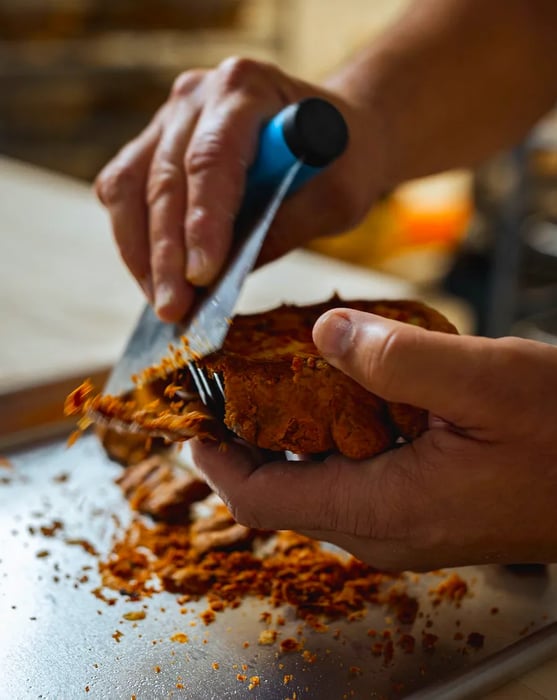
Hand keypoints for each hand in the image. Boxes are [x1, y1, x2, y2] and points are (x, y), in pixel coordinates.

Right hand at [95, 58, 384, 321]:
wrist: (335, 133)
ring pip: (128, 186)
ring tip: (163, 303)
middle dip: (166, 254)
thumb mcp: (336, 198)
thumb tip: (220, 278)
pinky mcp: (155, 145)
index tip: (202, 276)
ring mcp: (169, 118)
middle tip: (174, 310)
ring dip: (140, 253)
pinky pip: (122, 191)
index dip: (202, 221)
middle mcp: (198, 95)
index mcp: (248, 88)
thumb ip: (284, 228)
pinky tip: (154, 276)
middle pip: (164, 178)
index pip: (212, 160)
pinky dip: (133, 239)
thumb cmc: (344, 161)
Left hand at [191, 308, 556, 570]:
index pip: (263, 498)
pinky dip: (330, 433)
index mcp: (384, 511)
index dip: (215, 459)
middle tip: (232, 377)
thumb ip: (396, 359)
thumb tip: (323, 335)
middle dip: (248, 435)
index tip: (191, 417)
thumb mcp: (484, 382)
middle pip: (281, 489)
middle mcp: (381, 530)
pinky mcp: (417, 507)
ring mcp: (399, 524)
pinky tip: (341, 387)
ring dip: (289, 429)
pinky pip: (350, 475)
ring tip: (278, 371)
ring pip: (314, 480)